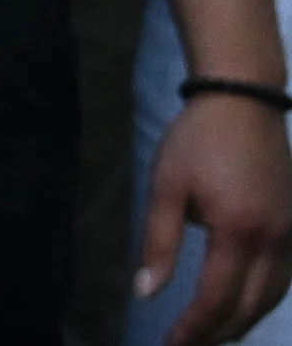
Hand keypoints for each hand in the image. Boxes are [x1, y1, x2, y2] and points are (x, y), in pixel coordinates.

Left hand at [138, 88, 291, 345]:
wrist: (243, 102)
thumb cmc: (197, 141)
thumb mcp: (166, 187)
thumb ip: (158, 243)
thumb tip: (146, 292)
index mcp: (238, 233)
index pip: (216, 299)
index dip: (193, 328)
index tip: (170, 344)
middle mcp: (274, 242)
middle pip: (249, 307)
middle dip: (218, 333)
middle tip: (186, 345)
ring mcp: (291, 236)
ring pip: (272, 298)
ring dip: (243, 322)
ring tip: (211, 335)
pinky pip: (284, 280)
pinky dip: (263, 301)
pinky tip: (242, 306)